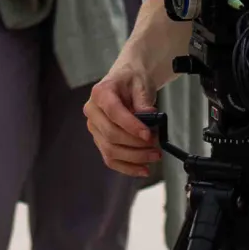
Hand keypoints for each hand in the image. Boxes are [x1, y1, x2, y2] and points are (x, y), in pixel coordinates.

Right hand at [84, 51, 161, 176]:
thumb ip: (143, 102)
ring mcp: (94, 128)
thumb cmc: (133, 80)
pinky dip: (127, 167)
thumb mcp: (141, 84)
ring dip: (134, 157)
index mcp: (100, 93)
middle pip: (111, 134)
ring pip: (110, 150)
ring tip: (154, 155)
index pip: (113, 112)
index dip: (131, 125)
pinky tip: (143, 169)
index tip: (149, 134)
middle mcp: (92, 111)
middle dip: (135, 144)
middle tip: (156, 145)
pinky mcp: (100, 140)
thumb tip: (149, 118)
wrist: (127, 80)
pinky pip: (110, 159)